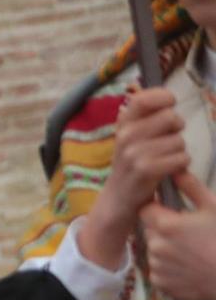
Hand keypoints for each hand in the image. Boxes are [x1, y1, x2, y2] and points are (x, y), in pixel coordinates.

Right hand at [84, 88, 188, 263]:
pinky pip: (181, 158)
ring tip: (165, 160)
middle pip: (171, 117)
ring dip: (179, 151)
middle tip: (168, 141)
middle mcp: (125, 137)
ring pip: (179, 140)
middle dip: (177, 129)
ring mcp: (134, 154)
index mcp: (122, 125)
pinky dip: (181, 165)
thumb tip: (167, 98)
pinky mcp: (146, 171)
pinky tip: (169, 171)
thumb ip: (145, 117)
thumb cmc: (132, 165)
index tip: (168, 106)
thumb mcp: (131, 138)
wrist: (118, 201)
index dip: (164, 98)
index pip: (144, 98)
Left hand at [141, 171, 215, 299]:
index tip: (169, 210)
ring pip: (154, 252)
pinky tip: (188, 266)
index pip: (145, 210)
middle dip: (163, 229)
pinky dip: (169, 268)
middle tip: (188, 232)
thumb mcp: (214, 206)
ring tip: (191, 251)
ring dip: (166, 249)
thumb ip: (191, 187)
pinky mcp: (160, 284)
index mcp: (166, 225)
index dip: (156, 208)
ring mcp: (157, 267)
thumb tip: (175, 170)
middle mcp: (155, 247)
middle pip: (150, 231)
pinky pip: (158, 271)